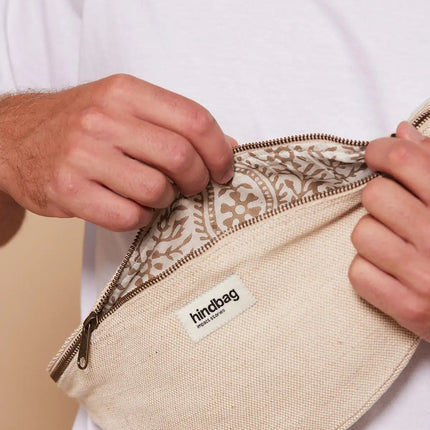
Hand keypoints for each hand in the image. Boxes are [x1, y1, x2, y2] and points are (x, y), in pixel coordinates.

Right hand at [0, 74, 236, 230]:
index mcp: (125, 92)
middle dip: (198, 180)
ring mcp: (82, 155)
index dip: (220, 151)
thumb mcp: (125, 106)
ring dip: (166, 201)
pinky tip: (134, 208)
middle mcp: (103, 119)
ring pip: (156, 190)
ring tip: (155, 195)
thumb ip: (174, 122)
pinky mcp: (68, 190)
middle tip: (192, 186)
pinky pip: (127, 216)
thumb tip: (227, 146)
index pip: (194, 120)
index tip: (223, 169)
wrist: (15, 139)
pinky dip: (141, 218)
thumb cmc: (80, 126)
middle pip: (180, 157)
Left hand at [349, 121, 429, 340]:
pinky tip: (391, 272)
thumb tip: (401, 133)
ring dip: (373, 237)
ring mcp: (425, 276)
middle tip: (395, 210)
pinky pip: (358, 273)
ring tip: (397, 245)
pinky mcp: (409, 308)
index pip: (404, 159)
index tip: (377, 155)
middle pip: (375, 195)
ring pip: (361, 233)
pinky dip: (368, 271)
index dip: (381, 151)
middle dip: (380, 199)